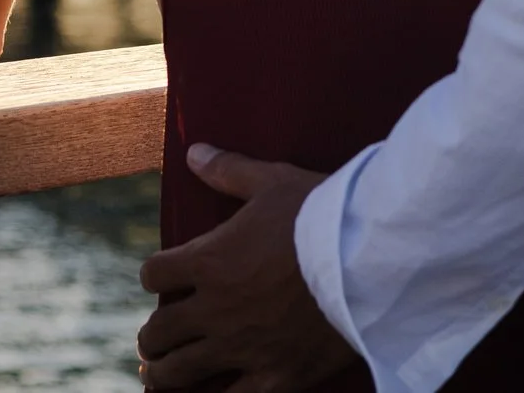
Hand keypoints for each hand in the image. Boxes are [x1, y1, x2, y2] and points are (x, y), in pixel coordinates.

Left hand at [135, 146, 356, 391]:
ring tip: (157, 373)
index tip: (162, 277)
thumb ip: (228, 171)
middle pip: (159, 331)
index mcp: (208, 262)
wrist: (370, 259)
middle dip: (153, 334)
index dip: (155, 275)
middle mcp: (215, 309)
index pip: (154, 276)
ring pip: (179, 373)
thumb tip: (192, 152)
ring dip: (161, 373)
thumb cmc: (321, 214)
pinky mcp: (275, 377)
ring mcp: (242, 348)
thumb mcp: (272, 181)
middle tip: (155, 337)